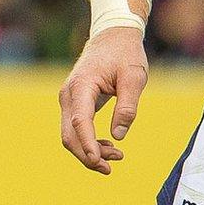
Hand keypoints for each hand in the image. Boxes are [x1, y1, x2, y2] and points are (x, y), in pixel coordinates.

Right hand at [59, 27, 148, 174]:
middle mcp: (69, 94)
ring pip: (71, 134)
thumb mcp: (134, 77)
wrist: (112, 35)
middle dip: (87, 156)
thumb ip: (128, 106)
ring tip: (117, 156)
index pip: (80, 122)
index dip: (88, 145)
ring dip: (89, 150)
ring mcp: (69, 99)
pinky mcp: (74, 102)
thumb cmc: (125, 54)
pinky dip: (89, 141)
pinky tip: (109, 145)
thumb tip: (119, 136)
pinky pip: (76, 128)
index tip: (99, 162)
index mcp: (82, 86)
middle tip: (110, 169)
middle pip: (69, 135)